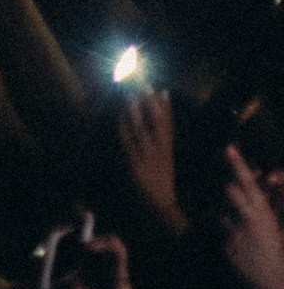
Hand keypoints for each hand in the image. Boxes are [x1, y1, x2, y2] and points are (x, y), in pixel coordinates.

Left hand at [119, 90, 185, 236]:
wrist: (162, 202)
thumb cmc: (161, 180)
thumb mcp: (165, 160)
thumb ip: (161, 144)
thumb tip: (157, 128)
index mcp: (168, 149)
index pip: (168, 124)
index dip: (165, 108)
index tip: (162, 91)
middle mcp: (160, 150)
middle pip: (157, 123)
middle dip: (151, 104)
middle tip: (145, 86)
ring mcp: (148, 156)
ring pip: (142, 131)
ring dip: (137, 113)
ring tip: (132, 97)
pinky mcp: (136, 163)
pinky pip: (129, 143)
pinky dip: (124, 130)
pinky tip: (120, 119)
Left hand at [218, 145, 283, 288]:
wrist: (277, 286)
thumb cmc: (281, 255)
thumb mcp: (280, 228)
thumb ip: (273, 206)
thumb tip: (272, 181)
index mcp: (264, 216)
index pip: (249, 185)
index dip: (239, 165)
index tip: (228, 148)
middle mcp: (248, 223)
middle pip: (229, 193)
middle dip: (229, 188)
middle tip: (232, 190)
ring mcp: (234, 235)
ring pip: (220, 213)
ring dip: (225, 215)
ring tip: (242, 228)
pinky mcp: (226, 249)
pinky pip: (220, 235)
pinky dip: (227, 236)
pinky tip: (241, 248)